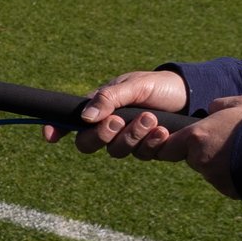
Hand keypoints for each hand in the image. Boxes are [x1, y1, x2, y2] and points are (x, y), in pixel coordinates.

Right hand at [44, 69, 188, 154]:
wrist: (191, 95)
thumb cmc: (158, 85)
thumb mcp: (134, 85)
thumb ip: (109, 99)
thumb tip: (85, 118)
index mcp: (99, 108)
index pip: (70, 122)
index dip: (56, 129)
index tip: (50, 137)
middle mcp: (109, 126)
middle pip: (88, 143)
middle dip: (102, 135)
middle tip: (119, 121)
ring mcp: (128, 140)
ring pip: (116, 151)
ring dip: (132, 136)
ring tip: (151, 119)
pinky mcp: (147, 149)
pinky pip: (142, 155)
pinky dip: (152, 143)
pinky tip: (164, 131)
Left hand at [140, 95, 241, 198]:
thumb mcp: (239, 103)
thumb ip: (217, 106)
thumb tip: (210, 110)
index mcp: (197, 136)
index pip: (168, 147)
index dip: (173, 144)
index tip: (182, 143)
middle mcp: (201, 159)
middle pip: (192, 158)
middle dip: (203, 152)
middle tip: (227, 143)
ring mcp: (215, 177)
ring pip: (209, 170)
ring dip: (220, 164)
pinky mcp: (229, 190)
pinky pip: (225, 182)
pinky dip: (233, 176)